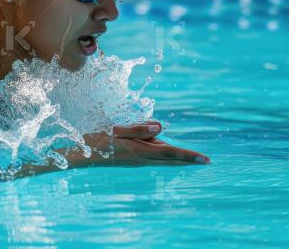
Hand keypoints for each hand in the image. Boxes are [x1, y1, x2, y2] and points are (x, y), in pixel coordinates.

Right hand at [81, 120, 209, 165]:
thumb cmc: (98, 141)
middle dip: (189, 160)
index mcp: (140, 151)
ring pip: (163, 158)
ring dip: (178, 158)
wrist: (82, 157)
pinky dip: (166, 154)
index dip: (189, 155)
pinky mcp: (133, 160)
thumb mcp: (117, 130)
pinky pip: (154, 156)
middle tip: (206, 161)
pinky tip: (166, 150)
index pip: (170, 152)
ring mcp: (138, 161)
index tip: (205, 158)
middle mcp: (142, 159)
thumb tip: (159, 127)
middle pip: (171, 159)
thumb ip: (138, 128)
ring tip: (192, 156)